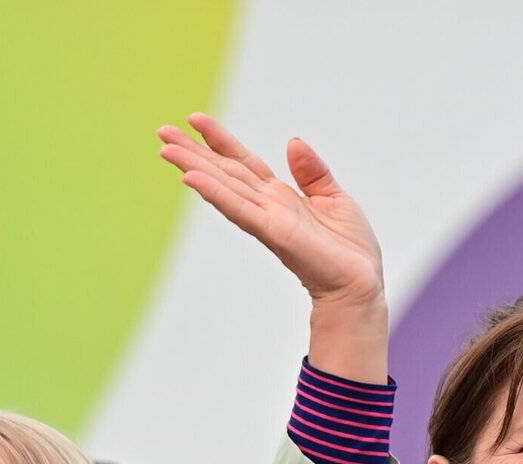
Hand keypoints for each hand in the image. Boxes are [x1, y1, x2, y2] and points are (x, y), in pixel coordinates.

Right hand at [159, 114, 383, 311]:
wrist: (360, 285)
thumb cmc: (350, 250)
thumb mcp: (335, 199)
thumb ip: (312, 173)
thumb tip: (292, 141)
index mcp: (281, 197)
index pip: (244, 162)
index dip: (221, 141)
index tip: (195, 119)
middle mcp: (268, 206)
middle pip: (226, 172)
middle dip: (194, 152)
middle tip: (163, 132)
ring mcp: (268, 220)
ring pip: (225, 188)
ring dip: (195, 168)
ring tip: (166, 150)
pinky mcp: (274, 233)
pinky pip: (241, 210)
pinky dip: (217, 194)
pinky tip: (193, 179)